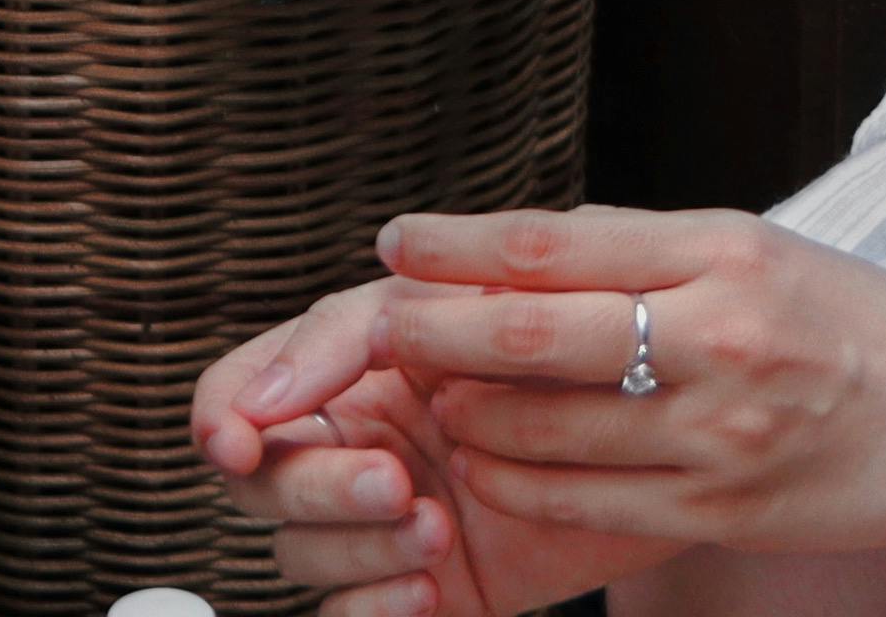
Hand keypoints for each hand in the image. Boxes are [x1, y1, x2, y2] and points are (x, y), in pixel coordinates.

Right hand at [196, 280, 649, 616]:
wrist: (662, 420)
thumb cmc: (563, 336)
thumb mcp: (466, 300)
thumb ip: (358, 327)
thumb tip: (266, 386)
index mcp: (345, 368)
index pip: (236, 391)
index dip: (222, 416)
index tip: (239, 439)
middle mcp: (349, 446)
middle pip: (265, 481)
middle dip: (319, 485)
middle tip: (396, 481)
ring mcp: (379, 523)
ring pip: (301, 553)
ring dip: (358, 546)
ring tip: (437, 526)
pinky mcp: (421, 588)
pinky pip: (349, 614)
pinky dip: (373, 605)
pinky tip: (424, 585)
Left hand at [369, 204, 885, 560]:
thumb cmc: (855, 323)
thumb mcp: (755, 249)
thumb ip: (642, 251)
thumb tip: (516, 248)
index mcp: (726, 256)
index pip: (559, 247)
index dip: (460, 246)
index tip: (398, 240)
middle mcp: (719, 342)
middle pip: (534, 337)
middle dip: (435, 329)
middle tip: (377, 320)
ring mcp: (717, 439)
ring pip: (547, 430)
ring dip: (469, 413)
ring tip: (433, 396)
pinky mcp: (719, 513)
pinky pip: (587, 503)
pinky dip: (522, 482)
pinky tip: (491, 464)